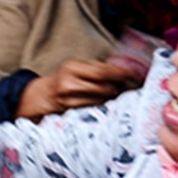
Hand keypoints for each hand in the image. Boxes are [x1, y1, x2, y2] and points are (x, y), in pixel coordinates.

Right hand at [16, 59, 141, 119]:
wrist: (42, 95)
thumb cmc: (64, 79)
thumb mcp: (77, 68)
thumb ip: (97, 68)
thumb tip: (126, 70)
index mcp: (72, 67)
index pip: (103, 71)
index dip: (121, 73)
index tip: (135, 74)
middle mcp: (68, 82)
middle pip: (104, 86)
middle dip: (119, 86)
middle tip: (129, 85)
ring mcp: (68, 98)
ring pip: (101, 99)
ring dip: (112, 96)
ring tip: (117, 92)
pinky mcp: (70, 110)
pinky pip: (94, 107)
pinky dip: (103, 104)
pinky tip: (106, 101)